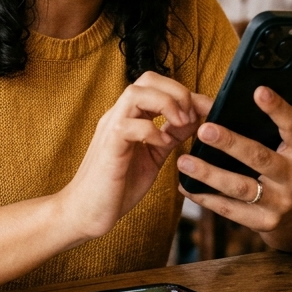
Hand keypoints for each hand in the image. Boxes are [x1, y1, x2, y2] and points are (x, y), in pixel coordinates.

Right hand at [56, 72, 211, 241]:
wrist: (85, 212)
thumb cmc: (116, 187)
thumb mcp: (153, 156)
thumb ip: (171, 136)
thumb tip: (195, 119)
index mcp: (130, 116)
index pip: (157, 85)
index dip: (185, 93)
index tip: (206, 110)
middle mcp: (119, 116)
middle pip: (148, 79)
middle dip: (177, 92)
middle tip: (191, 116)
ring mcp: (111, 128)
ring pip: (136, 92)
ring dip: (166, 104)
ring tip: (180, 124)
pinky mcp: (109, 146)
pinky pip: (129, 125)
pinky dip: (152, 131)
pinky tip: (162, 145)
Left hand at [176, 87, 291, 233]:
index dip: (277, 108)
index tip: (258, 90)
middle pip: (260, 158)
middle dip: (230, 143)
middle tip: (203, 129)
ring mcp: (280, 203)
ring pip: (240, 187)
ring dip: (209, 174)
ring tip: (184, 161)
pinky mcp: (263, 222)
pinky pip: (230, 210)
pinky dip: (205, 198)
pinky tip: (186, 186)